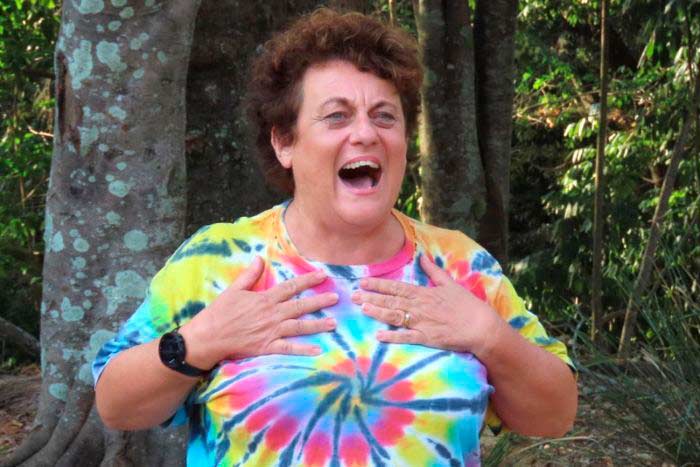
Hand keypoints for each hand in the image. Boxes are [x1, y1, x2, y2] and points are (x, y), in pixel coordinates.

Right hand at [180, 257, 337, 368]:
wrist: (209, 337)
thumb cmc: (219, 312)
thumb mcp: (234, 289)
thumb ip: (249, 274)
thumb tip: (260, 258)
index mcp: (265, 298)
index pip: (291, 287)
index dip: (308, 280)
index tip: (323, 275)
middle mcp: (272, 314)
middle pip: (300, 306)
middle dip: (319, 301)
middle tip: (336, 298)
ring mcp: (271, 331)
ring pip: (299, 326)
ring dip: (317, 324)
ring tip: (334, 323)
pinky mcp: (267, 347)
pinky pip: (289, 348)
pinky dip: (303, 349)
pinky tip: (318, 349)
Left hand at [352, 255, 502, 355]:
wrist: (481, 326)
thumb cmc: (467, 305)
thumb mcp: (450, 284)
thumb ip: (434, 271)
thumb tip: (422, 257)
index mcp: (424, 293)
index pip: (397, 287)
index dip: (378, 285)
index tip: (362, 281)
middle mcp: (420, 306)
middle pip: (392, 301)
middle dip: (372, 297)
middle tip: (353, 296)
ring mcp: (423, 322)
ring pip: (396, 316)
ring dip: (378, 312)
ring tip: (362, 309)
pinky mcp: (428, 338)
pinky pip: (407, 337)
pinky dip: (393, 336)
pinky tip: (379, 336)